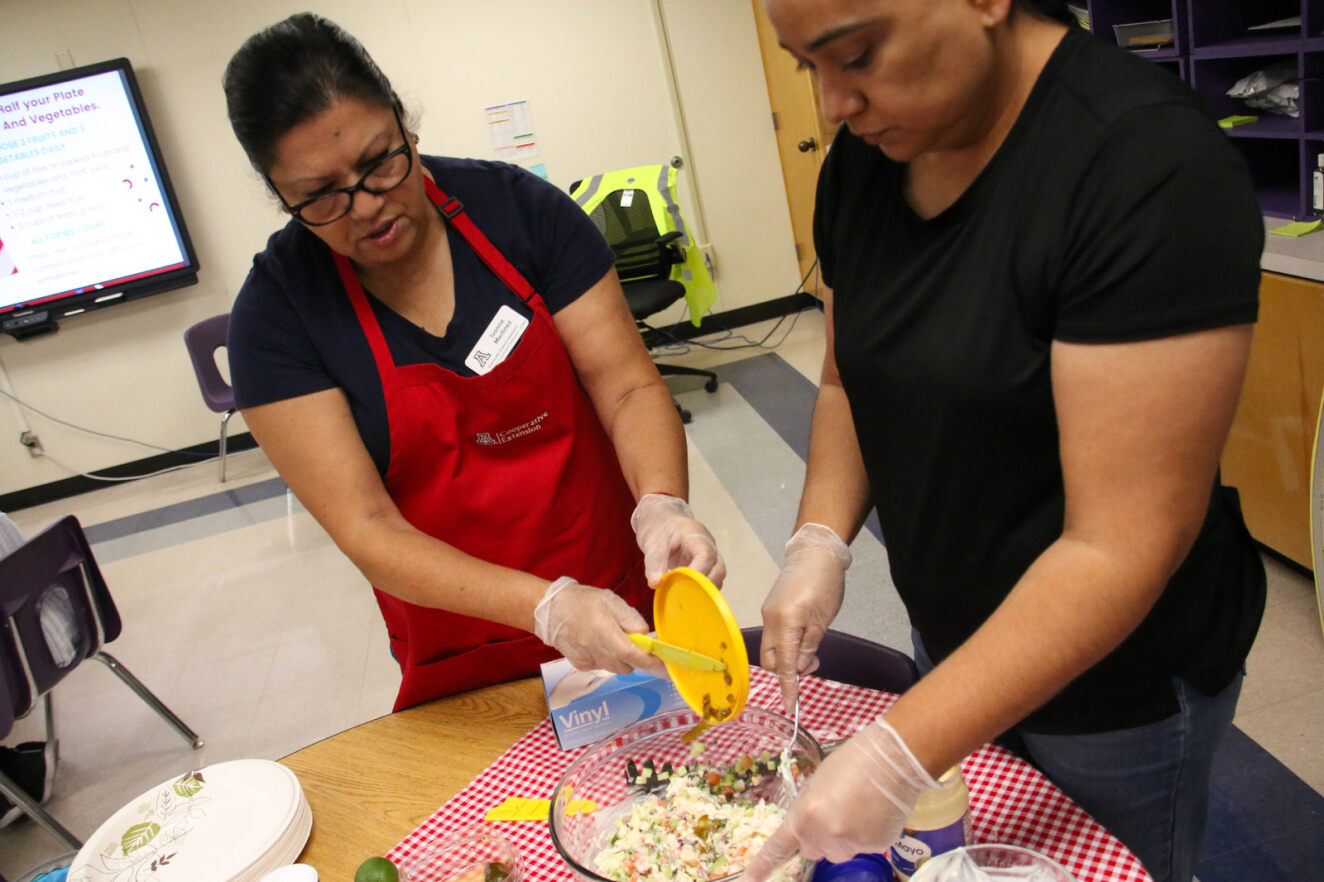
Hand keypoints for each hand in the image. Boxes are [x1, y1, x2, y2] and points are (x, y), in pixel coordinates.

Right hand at [533, 577, 665, 676]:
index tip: (667, 668)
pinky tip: (597, 642)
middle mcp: (598, 653)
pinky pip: (603, 666)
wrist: (550, 610)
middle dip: (635, 656)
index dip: (653, 664)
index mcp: (607, 636)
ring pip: (616, 668)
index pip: (635, 656)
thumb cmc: (582, 601)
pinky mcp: (581, 666)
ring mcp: (588, 662)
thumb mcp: (611, 601)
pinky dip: (607, 658)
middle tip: (630, 637)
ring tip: (610, 636)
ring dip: (621, 657)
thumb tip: (645, 635)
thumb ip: (631, 618)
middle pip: (628, 666)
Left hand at [630, 493, 726, 587]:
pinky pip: (710, 581)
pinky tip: (686, 594)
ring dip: (704, 590)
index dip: (699, 573)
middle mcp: (709, 546)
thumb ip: (654, 563)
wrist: (661, 519)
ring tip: (684, 596)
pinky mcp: (705, 566)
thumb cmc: (658, 527)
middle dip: (704, 586)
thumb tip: (655, 583)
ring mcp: (710, 557)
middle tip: (684, 596)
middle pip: (718, 570)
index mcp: (697, 536)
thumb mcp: (651, 543)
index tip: (684, 586)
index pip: (706, 555)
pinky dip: (701, 590)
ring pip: (717, 577)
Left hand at [741, 717, 937, 881]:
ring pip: (840, 851)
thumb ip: (809, 810)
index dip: (764, 865)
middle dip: (820, 837)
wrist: (891, 760)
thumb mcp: (817, 783)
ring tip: (859, 808)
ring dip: (844, 838)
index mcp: (804, 815)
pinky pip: (864, 847)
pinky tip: (874, 812)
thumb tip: (812, 823)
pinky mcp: (875, 847)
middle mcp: (824, 836)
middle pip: (813, 850)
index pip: (780, 847)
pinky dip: (867, 835)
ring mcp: (851, 845)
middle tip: (834, 812)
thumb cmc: (851, 762)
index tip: (750, 879)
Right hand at [760, 523, 851, 710]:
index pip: (785, 664)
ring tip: (812, 650)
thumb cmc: (825, 583)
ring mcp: (768, 613)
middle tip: (813, 664)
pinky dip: (787, 644)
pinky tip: (804, 637)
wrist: (815, 552)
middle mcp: (770, 620)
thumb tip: (801, 668)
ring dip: (788, 658)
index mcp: (785, 623)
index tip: (790, 707)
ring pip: (772, 649)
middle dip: (787, 671)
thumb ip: (810, 646)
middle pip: (771, 660)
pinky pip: (774, 635)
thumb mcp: (823, 620)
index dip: (788, 687)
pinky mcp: (771, 608)